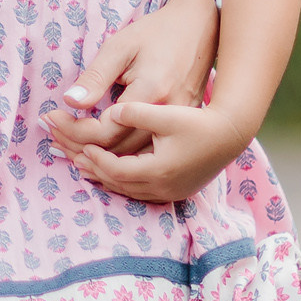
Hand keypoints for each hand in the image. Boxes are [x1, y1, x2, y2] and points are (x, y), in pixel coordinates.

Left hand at [47, 100, 250, 205]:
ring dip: (103, 177)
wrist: (233, 133)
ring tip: (80, 163)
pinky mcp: (175, 190)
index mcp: (160, 169)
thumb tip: (111, 112)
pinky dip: (120, 181)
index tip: (79, 144)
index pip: (116, 170)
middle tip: (67, 155)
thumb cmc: (199, 117)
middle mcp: (164, 187)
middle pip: (118, 183)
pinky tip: (108, 171)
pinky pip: (139, 191)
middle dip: (91, 168)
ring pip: (127, 190)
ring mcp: (170, 192)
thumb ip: (137, 111)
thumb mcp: (168, 108)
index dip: (94, 157)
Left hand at [53, 0, 218, 151]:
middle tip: (52, 137)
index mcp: (151, 94)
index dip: (73, 130)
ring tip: (68, 146)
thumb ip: (96, 77)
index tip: (50, 119)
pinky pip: (147, 150)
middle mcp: (167, 116)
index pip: (105, 131)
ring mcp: (177, 123)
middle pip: (118, 150)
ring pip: (133, 156)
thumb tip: (69, 102)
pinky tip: (99, 149)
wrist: (200, 26)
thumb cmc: (156, 32)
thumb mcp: (120, 47)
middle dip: (79, 146)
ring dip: (98, 156)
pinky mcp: (180, 124)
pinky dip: (121, 155)